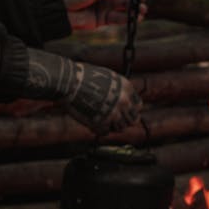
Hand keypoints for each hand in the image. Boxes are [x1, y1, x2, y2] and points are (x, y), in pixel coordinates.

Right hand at [23, 48, 141, 133]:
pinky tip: (94, 124)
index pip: (138, 105)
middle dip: (124, 120)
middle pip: (132, 120)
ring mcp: (114, 114)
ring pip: (121, 128)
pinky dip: (100, 130)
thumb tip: (122, 98)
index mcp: (126, 88)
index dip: (131, 110)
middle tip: (116, 121)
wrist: (70, 82)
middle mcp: (124, 102)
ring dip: (113, 126)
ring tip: (104, 122)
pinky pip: (106, 132)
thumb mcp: (109, 77)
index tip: (126, 113)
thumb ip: (118, 89)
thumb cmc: (84, 76)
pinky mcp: (101, 123)